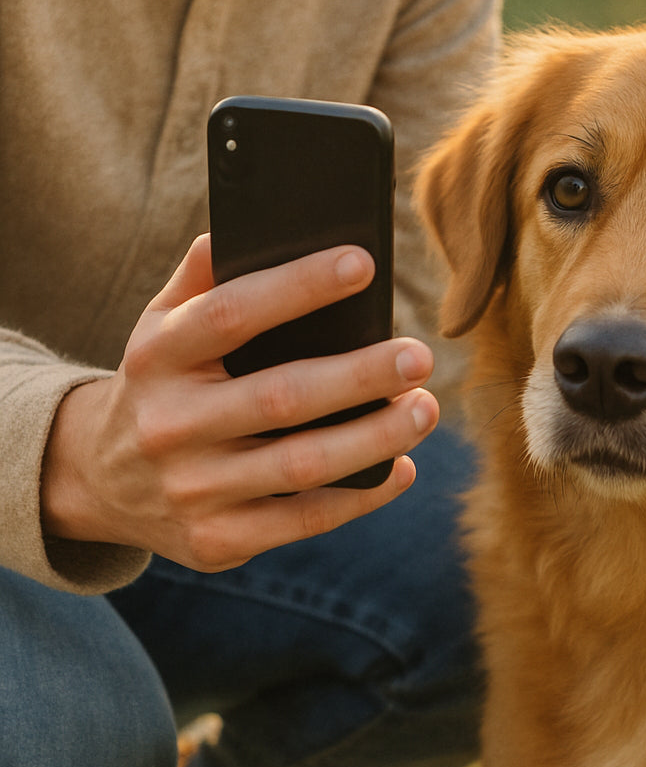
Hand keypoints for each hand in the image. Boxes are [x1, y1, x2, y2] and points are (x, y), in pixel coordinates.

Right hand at [40, 234, 439, 570]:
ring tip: (425, 409)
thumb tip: (248, 227)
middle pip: (280, 397)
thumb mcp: (159, 327)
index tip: (363, 263)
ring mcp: (193, 489)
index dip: (299, 287)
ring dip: (375, 439)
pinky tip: (401, 467)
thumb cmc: (161, 386)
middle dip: (360, 376)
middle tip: (419, 356)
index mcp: (159, 357)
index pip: (232, 313)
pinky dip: (361, 496)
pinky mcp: (217, 539)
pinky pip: (304, 520)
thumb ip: (201, 279)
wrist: (99, 481)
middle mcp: (172, 424)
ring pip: (301, 465)